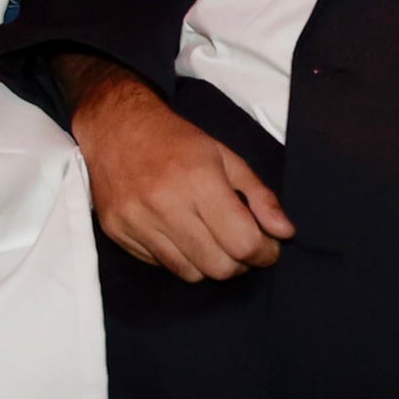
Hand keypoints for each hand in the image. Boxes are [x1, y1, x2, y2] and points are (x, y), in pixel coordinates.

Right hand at [65, 58, 293, 281]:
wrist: (114, 125)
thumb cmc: (175, 139)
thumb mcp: (225, 156)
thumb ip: (259, 195)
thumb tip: (284, 232)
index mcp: (198, 179)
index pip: (243, 242)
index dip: (265, 252)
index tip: (267, 246)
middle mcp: (164, 203)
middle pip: (219, 266)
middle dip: (239, 262)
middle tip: (239, 245)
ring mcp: (136, 220)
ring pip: (190, 273)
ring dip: (208, 263)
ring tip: (209, 240)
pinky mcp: (117, 230)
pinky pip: (161, 265)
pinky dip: (178, 257)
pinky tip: (178, 233)